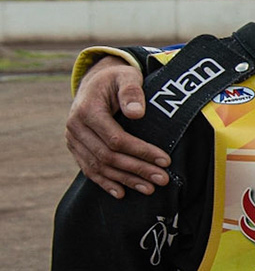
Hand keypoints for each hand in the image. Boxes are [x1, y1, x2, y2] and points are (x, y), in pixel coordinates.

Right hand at [67, 59, 168, 197]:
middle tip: (162, 180)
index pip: (116, 138)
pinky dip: (105, 182)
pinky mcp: (75, 148)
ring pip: (99, 166)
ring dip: (125, 180)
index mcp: (87, 110)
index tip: (165, 160)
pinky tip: (122, 193)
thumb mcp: (127, 77)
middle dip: (137, 169)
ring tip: (149, 189)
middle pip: (108, 156)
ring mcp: (73, 139)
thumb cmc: (117, 79)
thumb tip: (136, 113)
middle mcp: (75, 127)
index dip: (141, 151)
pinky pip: (88, 169)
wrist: (96, 82)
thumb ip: (132, 92)